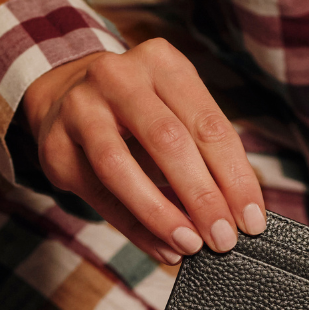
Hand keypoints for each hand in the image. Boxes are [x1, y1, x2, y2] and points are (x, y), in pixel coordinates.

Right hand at [21, 40, 265, 264]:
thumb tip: (234, 215)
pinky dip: (134, 226)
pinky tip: (161, 247)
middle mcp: (118, 77)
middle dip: (202, 197)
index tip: (252, 219)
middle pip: (168, 141)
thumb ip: (201, 155)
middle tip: (223, 239)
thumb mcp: (173, 113)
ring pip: (120, 167)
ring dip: (160, 214)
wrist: (62, 95)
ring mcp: (80, 108)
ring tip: (189, 245)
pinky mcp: (56, 145)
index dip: (235, 177)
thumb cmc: (136, 112)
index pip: (209, 124)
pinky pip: (99, 194)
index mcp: (162, 62)